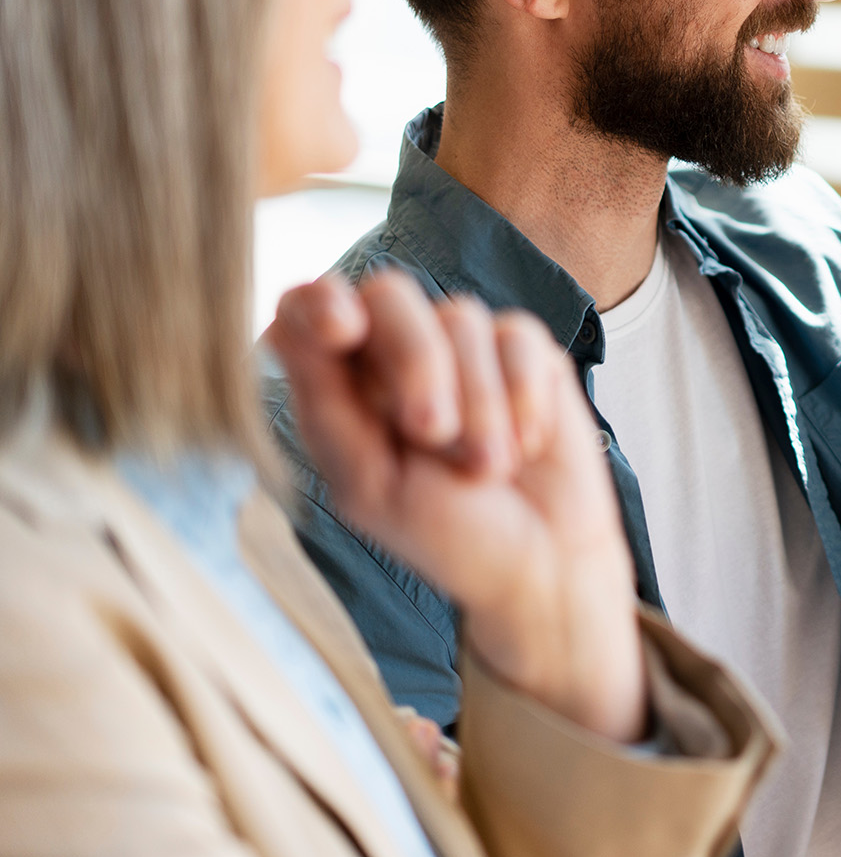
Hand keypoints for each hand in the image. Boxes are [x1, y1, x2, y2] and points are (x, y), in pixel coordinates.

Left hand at [266, 271, 645, 742]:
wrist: (540, 563)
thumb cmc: (446, 533)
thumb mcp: (370, 485)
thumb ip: (326, 402)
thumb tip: (284, 323)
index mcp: (345, 382)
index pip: (311, 307)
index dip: (321, 301)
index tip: (344, 331)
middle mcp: (401, 352)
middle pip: (390, 292)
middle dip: (415, 358)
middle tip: (432, 432)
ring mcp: (468, 347)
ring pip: (461, 316)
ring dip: (478, 402)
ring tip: (488, 467)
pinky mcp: (528, 353)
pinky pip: (519, 335)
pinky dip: (523, 394)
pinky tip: (526, 443)